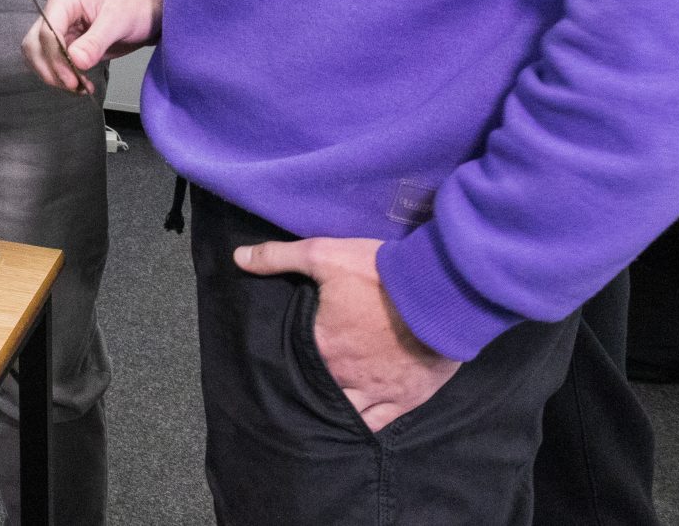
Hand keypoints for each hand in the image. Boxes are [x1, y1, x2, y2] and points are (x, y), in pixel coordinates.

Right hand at [21, 0, 162, 95]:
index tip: (71, 80)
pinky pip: (55, 62)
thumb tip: (76, 61)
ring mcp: (60, 28)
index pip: (47, 31)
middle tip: (74, 86)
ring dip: (55, 75)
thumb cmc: (135, 4)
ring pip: (40, 56)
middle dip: (51, 69)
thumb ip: (96, 41)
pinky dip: (63, 77)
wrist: (148, 9)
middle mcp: (56, 11)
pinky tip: (82, 85)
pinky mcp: (67, 43)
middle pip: (36, 45)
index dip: (56, 58)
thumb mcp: (119, 19)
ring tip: (80, 87)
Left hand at [236, 237, 459, 431]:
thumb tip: (238, 258)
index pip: (292, 358)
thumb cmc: (380, 274)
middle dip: (311, 382)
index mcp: (321, 345)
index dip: (289, 356)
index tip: (287, 352)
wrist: (440, 294)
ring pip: (344, 411)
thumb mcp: (323, 254)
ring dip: (334, 407)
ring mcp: (375, 391)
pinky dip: (364, 424)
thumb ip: (278, 256)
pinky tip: (356, 422)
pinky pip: (377, 423)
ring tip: (328, 400)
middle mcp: (343, 375)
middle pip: (317, 387)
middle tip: (307, 376)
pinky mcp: (405, 400)